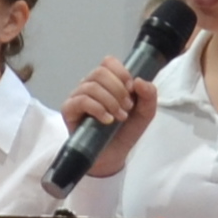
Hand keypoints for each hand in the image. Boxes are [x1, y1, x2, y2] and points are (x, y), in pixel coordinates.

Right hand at [59, 59, 155, 179]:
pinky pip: (81, 101)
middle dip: (118, 89)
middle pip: (100, 72)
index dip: (121, 73)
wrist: (113, 155)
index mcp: (106, 82)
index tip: (132, 90)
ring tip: (119, 117)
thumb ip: (149, 96)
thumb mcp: (145, 113)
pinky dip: (98, 109)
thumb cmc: (125, 131)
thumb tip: (139, 81)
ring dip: (110, 101)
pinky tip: (107, 120)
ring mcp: (77, 97)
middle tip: (127, 108)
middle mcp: (90, 85)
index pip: (108, 62)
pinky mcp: (69, 110)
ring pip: (91, 86)